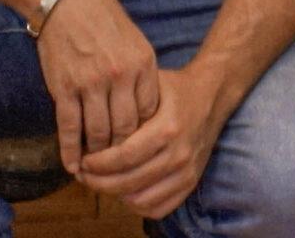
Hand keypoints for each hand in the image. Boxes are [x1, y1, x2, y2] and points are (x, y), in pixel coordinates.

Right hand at [34, 0, 162, 173]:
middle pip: (126, 128)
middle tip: (118, 163)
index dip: (143, 132)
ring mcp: (91, 84)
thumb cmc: (102, 16)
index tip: (137, 143)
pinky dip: (70, 151)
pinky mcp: (65, 88)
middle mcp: (120, 76)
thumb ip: (141, 71)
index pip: (148, 112)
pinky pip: (69, 127)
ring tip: (96, 168)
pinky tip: (72, 165)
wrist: (64, 0)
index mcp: (142, 63)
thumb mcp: (134, 38)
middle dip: (122, 150)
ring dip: (97, 155)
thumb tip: (144, 106)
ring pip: (98, 133)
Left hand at [71, 63, 229, 219]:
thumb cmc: (174, 89)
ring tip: (100, 181)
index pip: (124, 157)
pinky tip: (124, 189)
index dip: (98, 164)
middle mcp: (179, 153)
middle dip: (99, 182)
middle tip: (83, 174)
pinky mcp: (191, 183)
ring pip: (141, 200)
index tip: (82, 160)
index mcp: (167, 128)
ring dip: (114, 195)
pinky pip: (158, 208)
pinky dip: (136, 205)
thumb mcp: (149, 86)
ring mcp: (187, 171)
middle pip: (129, 182)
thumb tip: (90, 131)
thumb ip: (124, 107)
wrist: (212, 96)